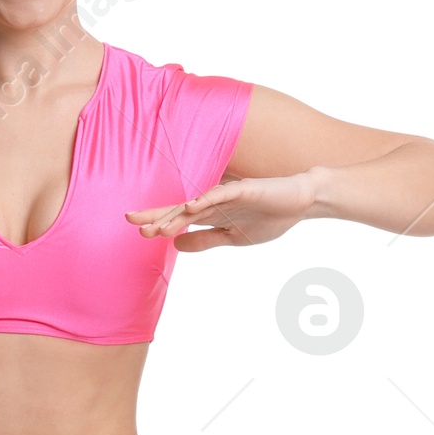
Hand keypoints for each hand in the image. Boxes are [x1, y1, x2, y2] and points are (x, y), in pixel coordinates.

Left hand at [126, 173, 316, 251]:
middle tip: (132, 221)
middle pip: (180, 209)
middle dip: (157, 216)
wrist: (302, 201)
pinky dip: (207, 198)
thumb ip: (205, 240)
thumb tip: (176, 245)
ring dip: (177, 214)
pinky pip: (223, 193)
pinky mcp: (246, 189)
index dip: (159, 223)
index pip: (179, 219)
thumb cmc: (270, 217)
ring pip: (197, 204)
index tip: (137, 231)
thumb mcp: (233, 237)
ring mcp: (229, 195)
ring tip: (157, 224)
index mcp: (212, 214)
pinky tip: (191, 205)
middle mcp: (215, 202)